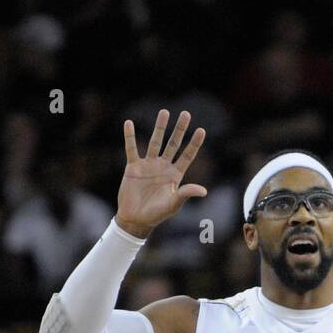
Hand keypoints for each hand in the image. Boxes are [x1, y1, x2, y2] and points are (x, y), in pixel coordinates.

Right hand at [116, 109, 206, 238]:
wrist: (136, 219)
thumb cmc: (157, 214)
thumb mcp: (173, 204)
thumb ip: (186, 194)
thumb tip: (204, 191)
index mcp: (175, 175)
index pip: (187, 156)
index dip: (194, 144)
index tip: (201, 130)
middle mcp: (163, 167)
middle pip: (173, 144)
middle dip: (180, 129)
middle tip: (186, 113)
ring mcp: (148, 165)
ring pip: (155, 141)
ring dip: (159, 127)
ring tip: (165, 112)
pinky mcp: (133, 167)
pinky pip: (131, 149)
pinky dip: (130, 137)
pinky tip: (129, 123)